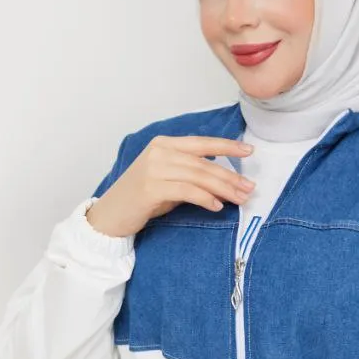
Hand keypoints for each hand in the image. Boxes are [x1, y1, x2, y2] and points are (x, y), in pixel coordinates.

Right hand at [86, 135, 254, 236]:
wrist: (109, 215)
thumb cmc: (140, 199)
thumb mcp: (167, 179)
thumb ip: (191, 174)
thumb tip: (223, 181)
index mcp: (164, 144)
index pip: (202, 143)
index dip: (227, 146)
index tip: (249, 150)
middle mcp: (159, 152)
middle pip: (204, 163)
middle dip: (230, 176)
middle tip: (250, 188)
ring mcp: (154, 169)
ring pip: (199, 176)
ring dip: (223, 188)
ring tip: (240, 198)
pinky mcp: (151, 188)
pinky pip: (187, 191)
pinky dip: (205, 198)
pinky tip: (216, 206)